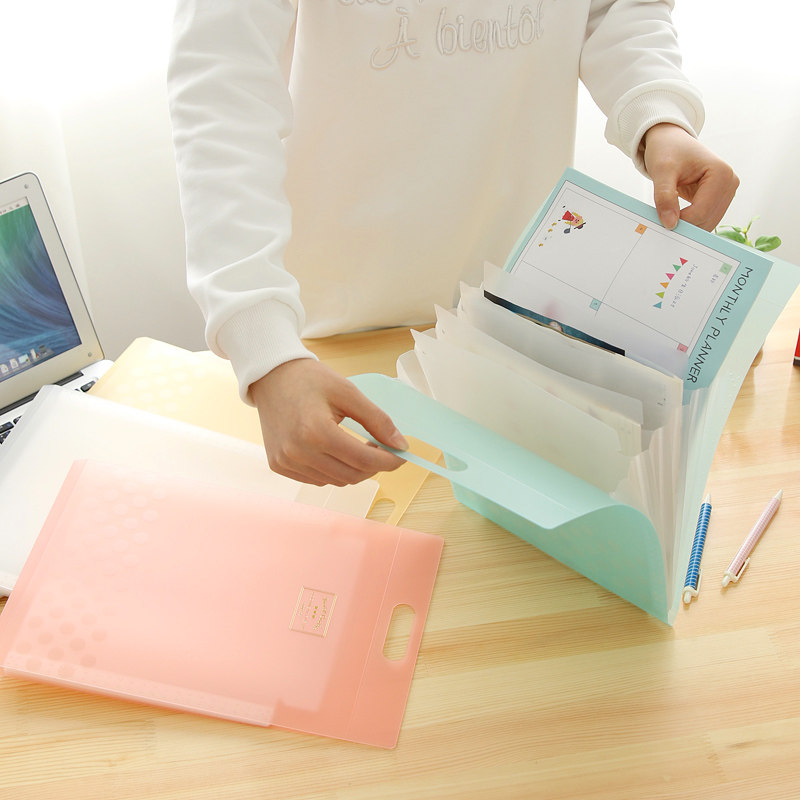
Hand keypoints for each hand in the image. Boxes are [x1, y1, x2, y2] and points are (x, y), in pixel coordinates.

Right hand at [249, 358, 408, 485]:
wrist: (271, 376)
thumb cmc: (310, 379)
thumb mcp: (348, 392)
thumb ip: (377, 420)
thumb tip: (400, 445)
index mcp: (315, 431)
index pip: (363, 460)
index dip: (389, 461)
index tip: (401, 455)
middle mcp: (297, 452)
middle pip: (352, 475)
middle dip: (374, 466)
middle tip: (382, 449)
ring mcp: (286, 462)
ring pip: (336, 481)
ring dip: (354, 470)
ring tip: (359, 448)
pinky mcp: (279, 466)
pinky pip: (317, 479)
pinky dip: (334, 471)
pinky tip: (337, 453)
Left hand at [643, 123, 738, 230]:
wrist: (670, 141)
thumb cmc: (667, 149)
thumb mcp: (661, 171)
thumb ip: (664, 197)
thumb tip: (670, 224)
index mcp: (721, 173)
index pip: (702, 212)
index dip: (680, 221)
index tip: (661, 220)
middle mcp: (729, 183)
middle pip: (706, 220)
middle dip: (684, 225)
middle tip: (662, 220)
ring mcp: (726, 192)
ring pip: (706, 223)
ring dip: (687, 225)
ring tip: (668, 214)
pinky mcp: (718, 198)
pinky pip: (704, 219)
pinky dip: (689, 222)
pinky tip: (676, 215)